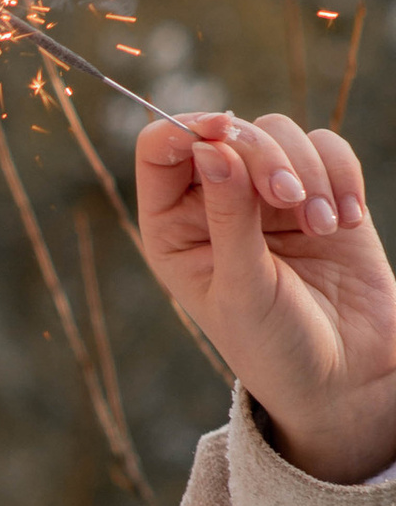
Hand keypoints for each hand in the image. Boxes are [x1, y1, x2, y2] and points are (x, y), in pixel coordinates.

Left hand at [137, 110, 395, 483]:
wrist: (344, 376)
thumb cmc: (275, 345)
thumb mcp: (242, 287)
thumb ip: (228, 216)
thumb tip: (211, 147)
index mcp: (172, 228)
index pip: (160, 150)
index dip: (187, 128)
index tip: (223, 134)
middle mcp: (214, 203)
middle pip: (227, 133)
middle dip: (261, 154)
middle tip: (288, 199)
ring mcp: (267, 196)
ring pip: (280, 132)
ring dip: (307, 169)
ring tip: (322, 227)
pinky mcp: (319, 193)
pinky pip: (327, 148)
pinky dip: (341, 175)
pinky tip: (346, 221)